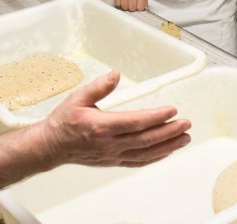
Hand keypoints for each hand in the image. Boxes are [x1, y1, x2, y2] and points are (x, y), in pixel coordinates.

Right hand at [43, 71, 190, 167]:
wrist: (51, 146)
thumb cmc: (64, 121)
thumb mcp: (78, 98)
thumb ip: (98, 87)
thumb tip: (114, 74)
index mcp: (101, 126)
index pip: (135, 122)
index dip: (156, 117)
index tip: (172, 110)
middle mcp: (109, 143)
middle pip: (145, 139)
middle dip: (169, 132)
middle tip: (186, 124)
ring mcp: (112, 155)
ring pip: (146, 153)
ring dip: (168, 146)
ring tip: (184, 138)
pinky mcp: (113, 161)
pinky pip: (138, 162)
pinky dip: (155, 157)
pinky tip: (167, 151)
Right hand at [114, 0, 147, 11]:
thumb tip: (145, 8)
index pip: (140, 8)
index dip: (139, 8)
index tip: (138, 5)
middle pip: (132, 9)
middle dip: (132, 7)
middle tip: (132, 3)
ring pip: (124, 8)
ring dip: (126, 6)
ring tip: (127, 1)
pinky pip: (117, 4)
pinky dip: (119, 4)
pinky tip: (122, 0)